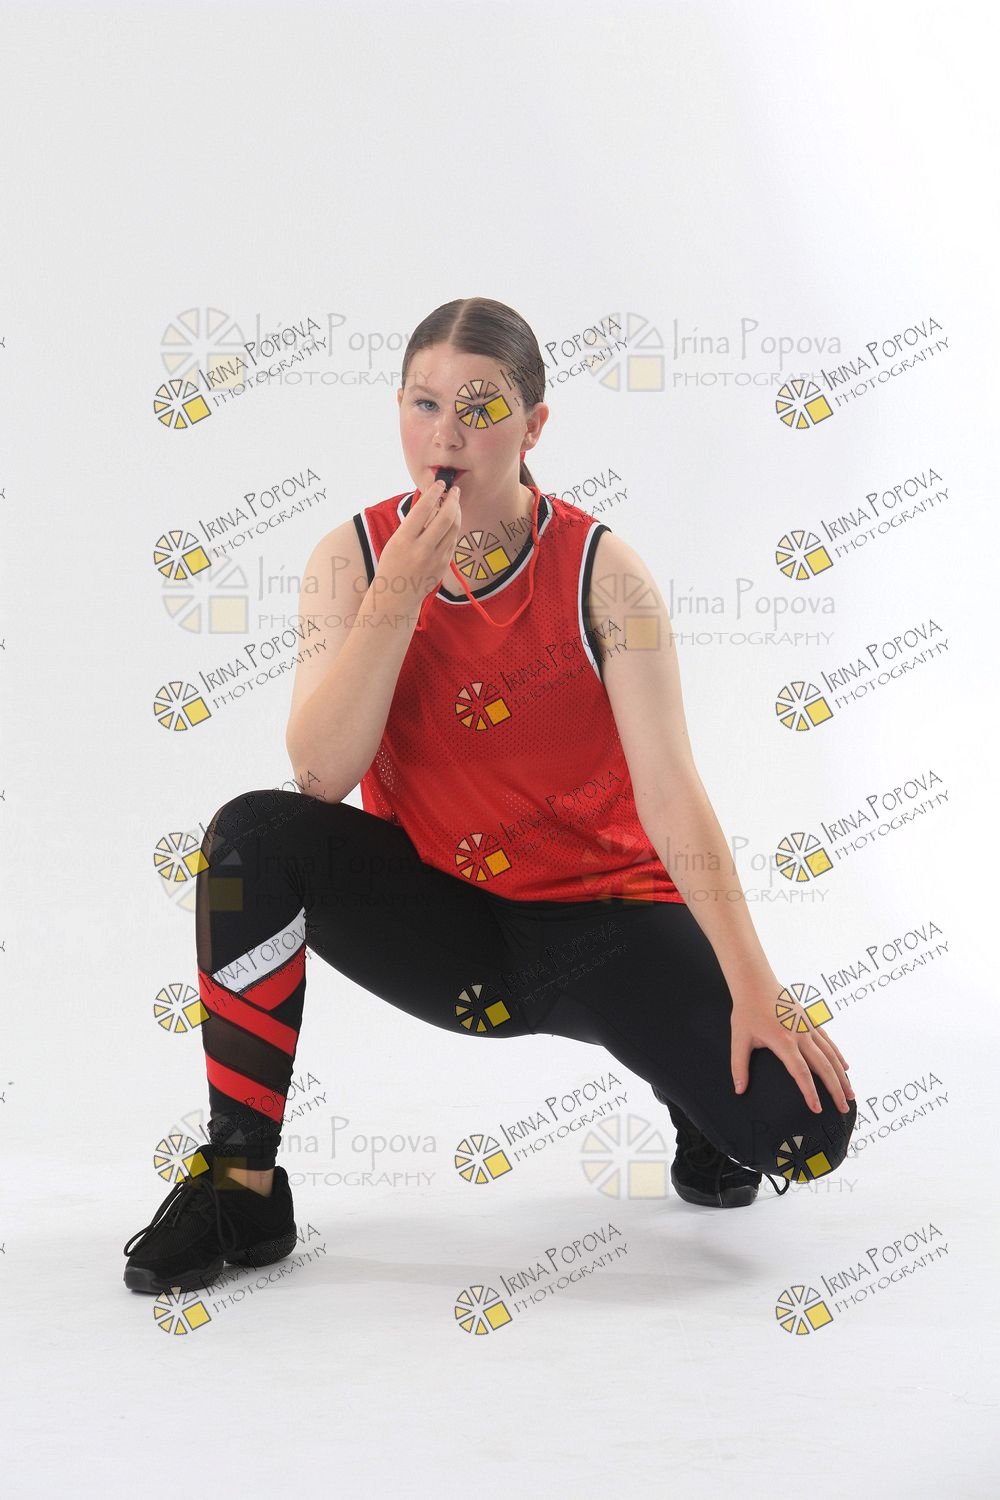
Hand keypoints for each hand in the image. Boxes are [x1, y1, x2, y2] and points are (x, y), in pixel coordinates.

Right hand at [376, 478, 462, 604]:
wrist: (396, 596)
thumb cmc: (392, 564)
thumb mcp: (396, 540)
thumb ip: (413, 523)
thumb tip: (430, 500)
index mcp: (404, 540)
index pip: (423, 510)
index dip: (434, 493)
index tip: (439, 483)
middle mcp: (421, 550)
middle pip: (445, 517)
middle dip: (452, 499)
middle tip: (454, 490)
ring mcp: (435, 559)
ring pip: (454, 528)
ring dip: (457, 512)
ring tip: (455, 502)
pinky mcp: (444, 565)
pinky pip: (452, 541)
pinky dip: (453, 527)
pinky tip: (451, 521)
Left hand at [730, 984, 854, 1114]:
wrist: (756, 983)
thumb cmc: (746, 1011)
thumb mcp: (739, 1039)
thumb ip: (739, 1066)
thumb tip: (739, 1090)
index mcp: (784, 1041)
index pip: (801, 1072)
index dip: (810, 1092)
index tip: (817, 1109)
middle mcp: (801, 1035)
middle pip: (824, 1066)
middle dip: (835, 1089)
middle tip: (843, 1108)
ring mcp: (808, 1027)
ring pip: (831, 1055)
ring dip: (842, 1075)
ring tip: (850, 1094)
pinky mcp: (810, 1021)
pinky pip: (828, 1042)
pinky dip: (838, 1055)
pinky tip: (845, 1067)